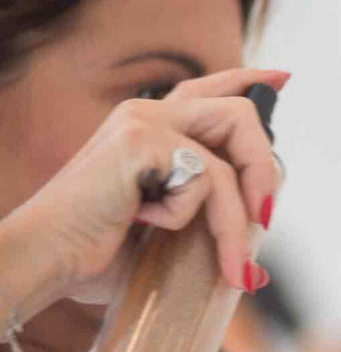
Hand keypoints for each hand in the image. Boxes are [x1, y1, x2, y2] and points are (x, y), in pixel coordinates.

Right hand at [2, 67, 286, 308]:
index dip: (248, 82)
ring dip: (238, 219)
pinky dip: (189, 217)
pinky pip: (205, 181)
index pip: (210, 91)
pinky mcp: (141, 141)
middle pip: (239, 115)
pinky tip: (146, 224)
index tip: (281, 80)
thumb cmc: (96, 254)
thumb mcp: (165, 239)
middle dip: (264, 171)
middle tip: (264, 221)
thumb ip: (206, 236)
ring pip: (229, 158)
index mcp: (150, 127)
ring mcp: (143, 123)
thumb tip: (257, 271)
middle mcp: (147, 114)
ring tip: (232, 266)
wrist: (47, 260)